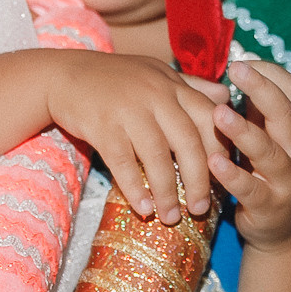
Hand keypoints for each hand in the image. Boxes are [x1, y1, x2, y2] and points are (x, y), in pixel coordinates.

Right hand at [41, 51, 222, 226]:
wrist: (64, 75)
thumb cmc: (116, 79)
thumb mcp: (156, 74)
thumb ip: (191, 86)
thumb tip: (226, 98)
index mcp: (172, 85)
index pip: (208, 118)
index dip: (218, 150)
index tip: (223, 177)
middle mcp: (155, 95)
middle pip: (187, 141)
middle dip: (199, 179)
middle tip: (201, 209)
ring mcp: (128, 110)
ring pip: (157, 156)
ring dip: (167, 192)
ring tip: (172, 217)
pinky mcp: (102, 125)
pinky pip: (123, 162)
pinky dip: (134, 188)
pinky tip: (143, 208)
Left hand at [208, 59, 290, 250]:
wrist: (284, 231)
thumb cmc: (266, 173)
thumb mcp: (267, 138)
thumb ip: (255, 110)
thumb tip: (236, 66)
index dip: (268, 73)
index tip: (240, 61)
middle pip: (284, 114)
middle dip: (261, 89)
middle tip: (236, 69)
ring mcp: (287, 179)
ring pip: (268, 151)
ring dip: (243, 131)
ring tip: (218, 114)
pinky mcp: (270, 206)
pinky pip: (251, 189)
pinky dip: (232, 176)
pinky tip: (213, 163)